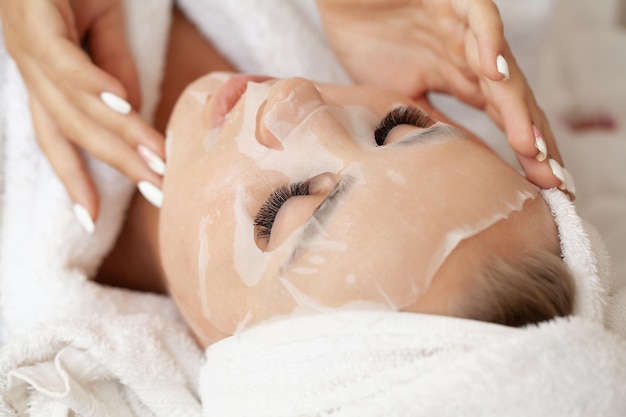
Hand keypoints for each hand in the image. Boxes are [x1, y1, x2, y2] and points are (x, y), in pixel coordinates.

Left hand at [0, 0, 165, 231]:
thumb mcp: (103, 27)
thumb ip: (116, 70)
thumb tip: (133, 113)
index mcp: (43, 75)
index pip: (59, 137)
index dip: (75, 177)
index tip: (93, 219)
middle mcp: (29, 68)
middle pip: (72, 131)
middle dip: (117, 165)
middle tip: (158, 193)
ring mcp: (27, 44)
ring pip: (75, 105)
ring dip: (120, 134)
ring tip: (156, 161)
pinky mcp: (34, 17)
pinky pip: (65, 60)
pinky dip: (96, 84)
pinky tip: (124, 105)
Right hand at [317, 0, 574, 197]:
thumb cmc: (368, 39)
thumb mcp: (397, 93)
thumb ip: (425, 120)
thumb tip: (448, 160)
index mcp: (461, 78)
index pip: (502, 119)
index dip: (523, 152)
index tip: (538, 191)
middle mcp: (471, 56)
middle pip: (513, 102)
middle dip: (535, 141)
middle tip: (551, 182)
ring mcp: (464, 29)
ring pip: (502, 68)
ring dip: (518, 108)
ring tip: (531, 146)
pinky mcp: (452, 0)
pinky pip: (478, 18)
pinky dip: (488, 43)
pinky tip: (496, 73)